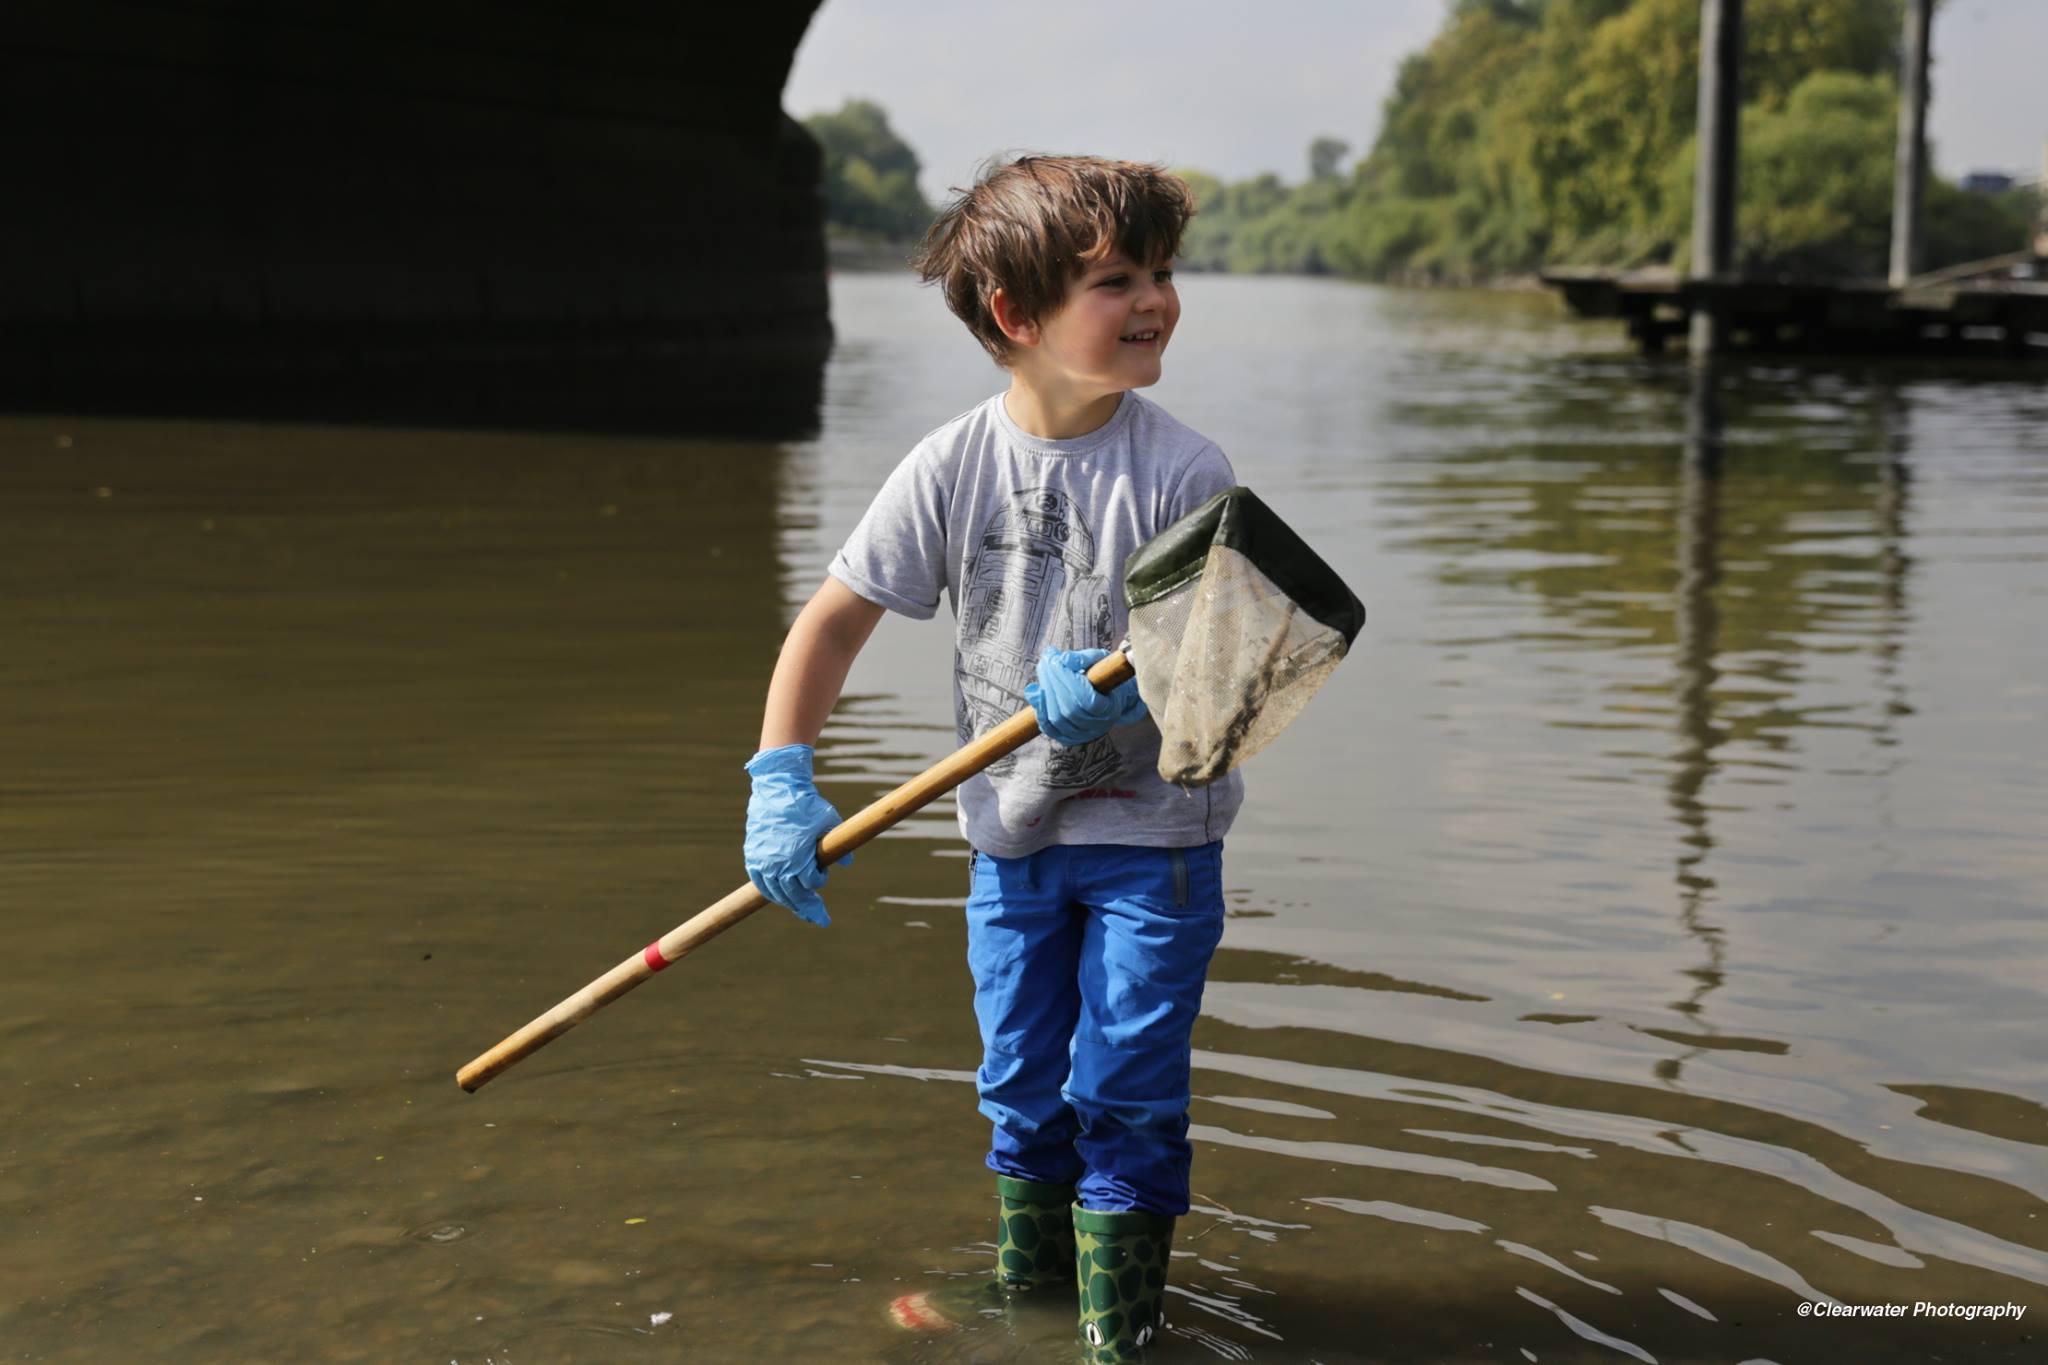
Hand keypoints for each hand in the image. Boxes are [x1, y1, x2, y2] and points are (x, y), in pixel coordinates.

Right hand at [743, 744, 850, 925]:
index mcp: (798, 858)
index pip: (811, 884)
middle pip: (794, 896)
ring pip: (776, 893)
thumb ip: (839, 845)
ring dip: (789, 902)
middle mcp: (778, 864)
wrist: (777, 788)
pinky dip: (769, 892)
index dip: (820, 881)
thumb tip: (848, 863)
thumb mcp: (830, 822)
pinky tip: (778, 897)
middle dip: (808, 908)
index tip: (823, 875)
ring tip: (801, 910)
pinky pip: (760, 882)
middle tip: (819, 919)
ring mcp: (763, 861)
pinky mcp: (753, 855)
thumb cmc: (806, 804)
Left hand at [1024, 648, 1146, 747]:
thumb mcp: (1099, 662)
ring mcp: (1083, 735)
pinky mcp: (1068, 738)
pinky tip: (1037, 694)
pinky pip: (1050, 729)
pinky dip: (1040, 711)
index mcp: (1111, 708)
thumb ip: (1083, 659)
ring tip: (1043, 672)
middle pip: (1070, 709)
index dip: (1068, 679)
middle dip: (1053, 682)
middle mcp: (1098, 726)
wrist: (1106, 698)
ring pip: (1057, 719)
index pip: (1087, 699)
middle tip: (1046, 662)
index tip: (1056, 660)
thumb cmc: (1103, 677)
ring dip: (1045, 694)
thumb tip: (1064, 659)